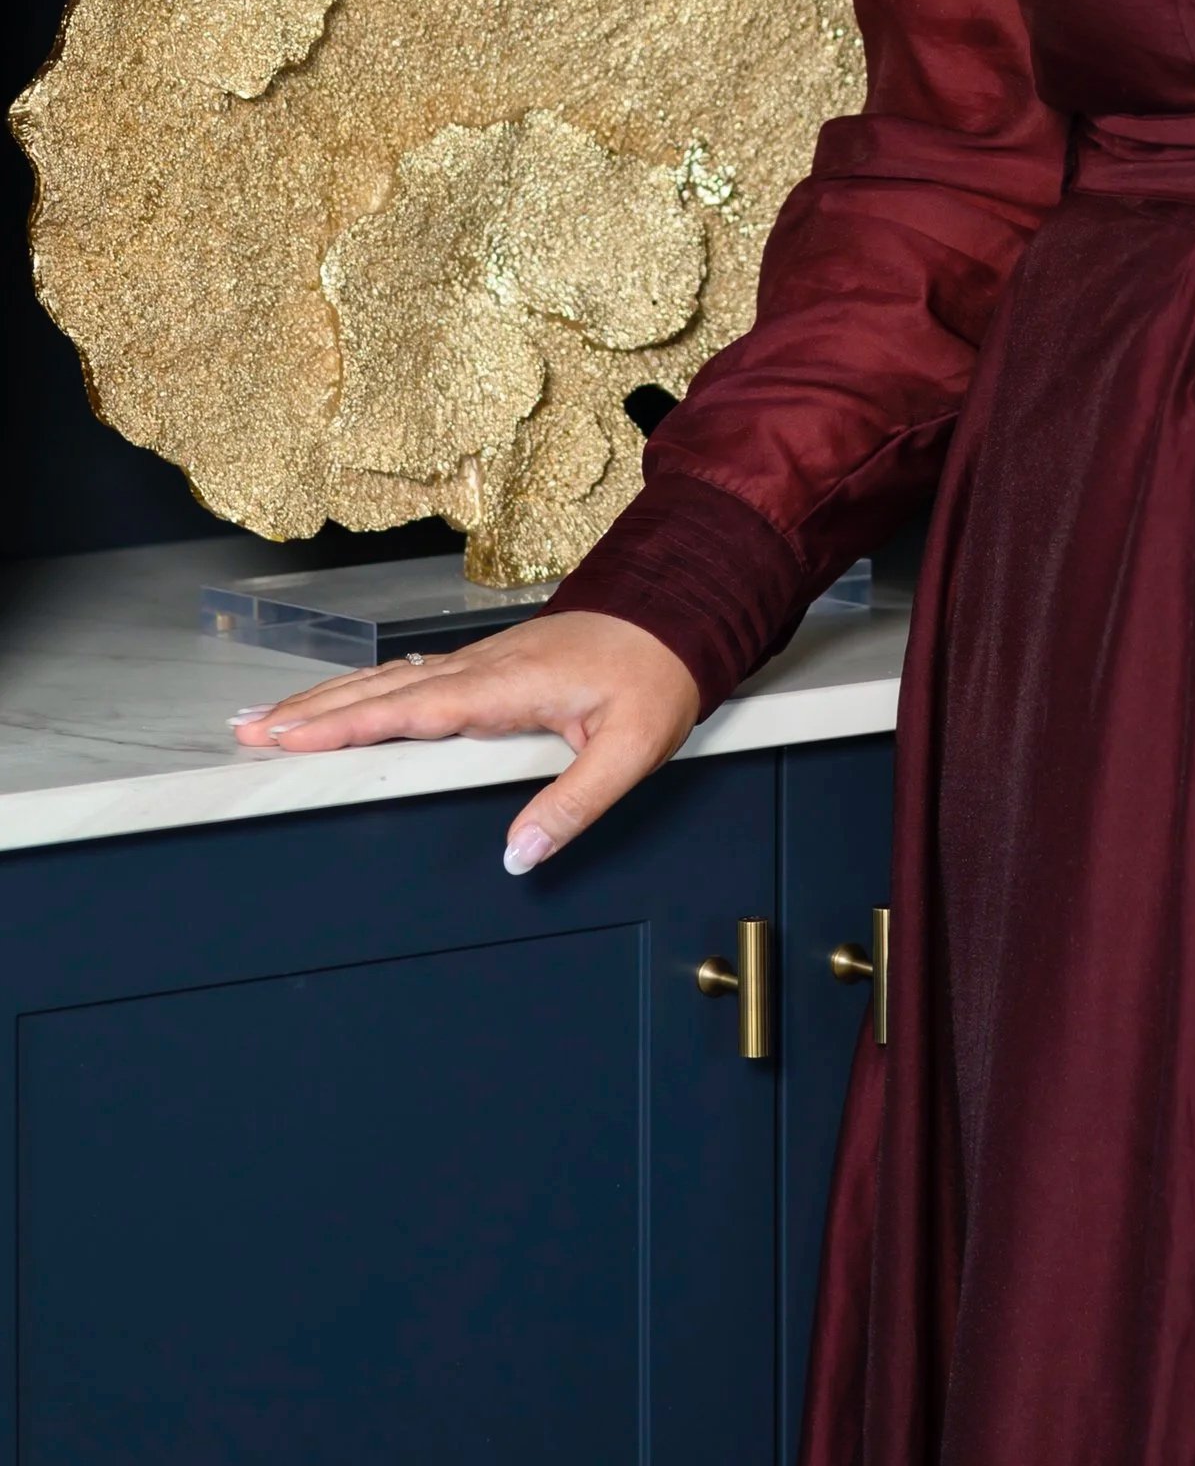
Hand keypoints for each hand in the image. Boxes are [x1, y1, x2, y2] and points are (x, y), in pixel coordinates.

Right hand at [228, 610, 700, 876]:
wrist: (678, 609)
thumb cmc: (656, 674)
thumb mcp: (631, 749)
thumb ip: (573, 805)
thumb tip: (517, 856)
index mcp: (505, 686)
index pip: (410, 710)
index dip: (346, 724)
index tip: (288, 737)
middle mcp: (481, 667)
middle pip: (379, 690)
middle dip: (309, 711)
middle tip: (245, 729)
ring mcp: (481, 661)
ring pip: (388, 679)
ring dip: (327, 696)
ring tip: (269, 716)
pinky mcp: (489, 663)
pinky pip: (411, 675)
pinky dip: (365, 687)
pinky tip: (344, 697)